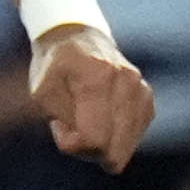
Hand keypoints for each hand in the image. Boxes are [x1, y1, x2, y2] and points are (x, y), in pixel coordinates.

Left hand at [27, 25, 154, 172]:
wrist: (75, 36)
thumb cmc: (54, 67)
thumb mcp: (42, 93)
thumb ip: (62, 124)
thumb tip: (89, 145)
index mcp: (97, 78)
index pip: (93, 140)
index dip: (71, 143)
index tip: (59, 123)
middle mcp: (127, 83)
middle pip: (113, 153)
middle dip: (87, 149)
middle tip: (72, 123)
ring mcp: (141, 91)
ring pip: (122, 152)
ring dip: (100, 144)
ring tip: (86, 118)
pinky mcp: (147, 99)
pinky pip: (130, 140)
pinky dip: (113, 136)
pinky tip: (100, 116)